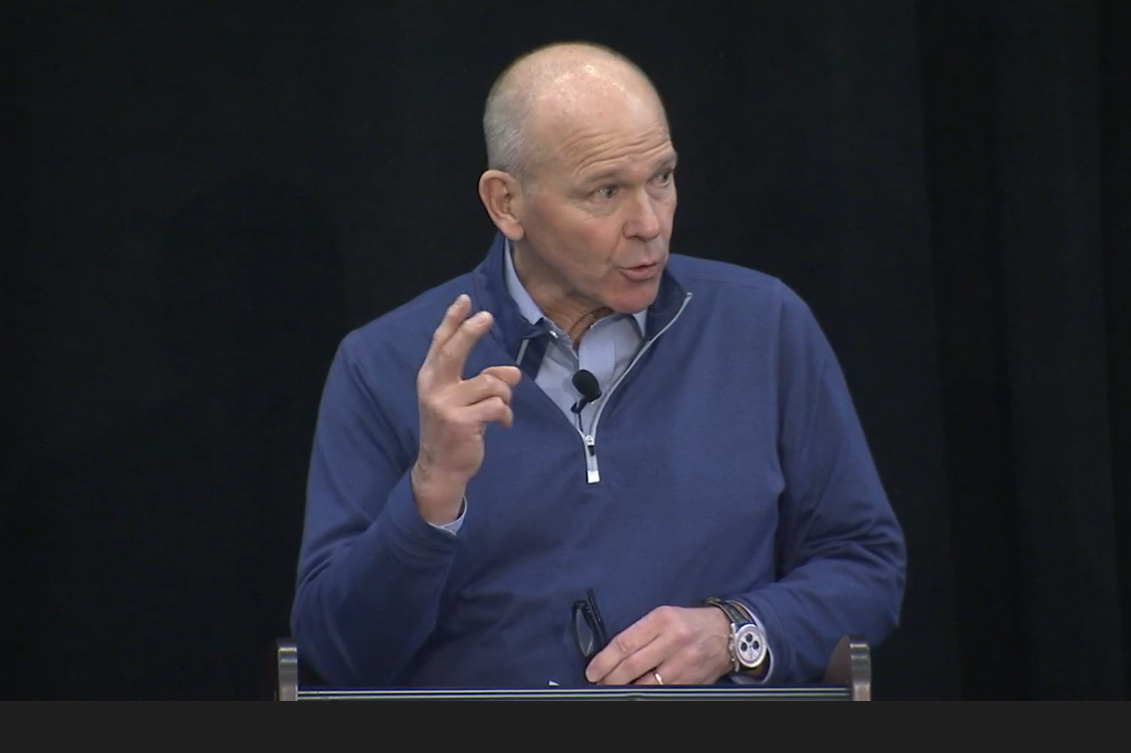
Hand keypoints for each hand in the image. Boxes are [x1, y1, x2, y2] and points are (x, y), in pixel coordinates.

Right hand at [412, 294, 521, 523]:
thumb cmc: (453, 430)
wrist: (440, 469)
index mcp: (429, 379)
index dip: (451, 320)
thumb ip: (483, 381)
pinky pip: (497, 406)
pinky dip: (506, 415)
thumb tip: (513, 373)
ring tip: (501, 409)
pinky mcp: (461, 422)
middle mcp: (433, 388)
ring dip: (505, 395)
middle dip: (470, 331)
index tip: (464, 300)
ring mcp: (445, 405)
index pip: (440, 344)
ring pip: (490, 383)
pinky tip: (501, 424)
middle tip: (486, 316)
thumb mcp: (462, 401)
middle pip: (454, 351)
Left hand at [584, 605, 732, 685]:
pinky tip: (638, 693)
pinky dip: (648, 694)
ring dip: (626, 689)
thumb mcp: (664, 616)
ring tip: (614, 689)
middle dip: (610, 678)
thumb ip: (641, 632)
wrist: (727, 633)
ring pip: (646, 684)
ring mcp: (683, 662)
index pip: (625, 643)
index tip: (592, 670)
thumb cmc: (690, 623)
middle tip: (599, 683)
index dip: (604, 661)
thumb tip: (614, 655)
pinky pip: (664, 691)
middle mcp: (672, 640)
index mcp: (661, 620)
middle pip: (632, 666)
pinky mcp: (692, 680)